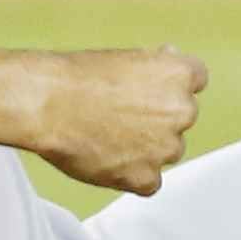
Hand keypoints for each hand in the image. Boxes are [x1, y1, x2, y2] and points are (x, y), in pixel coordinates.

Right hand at [33, 45, 208, 195]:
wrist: (46, 105)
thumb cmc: (77, 77)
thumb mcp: (125, 58)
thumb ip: (156, 71)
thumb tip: (168, 68)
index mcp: (180, 74)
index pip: (194, 80)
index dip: (168, 84)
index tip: (148, 89)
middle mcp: (182, 111)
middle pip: (180, 118)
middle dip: (157, 118)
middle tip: (119, 115)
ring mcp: (166, 148)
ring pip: (166, 151)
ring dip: (146, 147)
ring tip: (106, 136)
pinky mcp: (146, 179)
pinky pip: (149, 181)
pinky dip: (131, 174)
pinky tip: (106, 158)